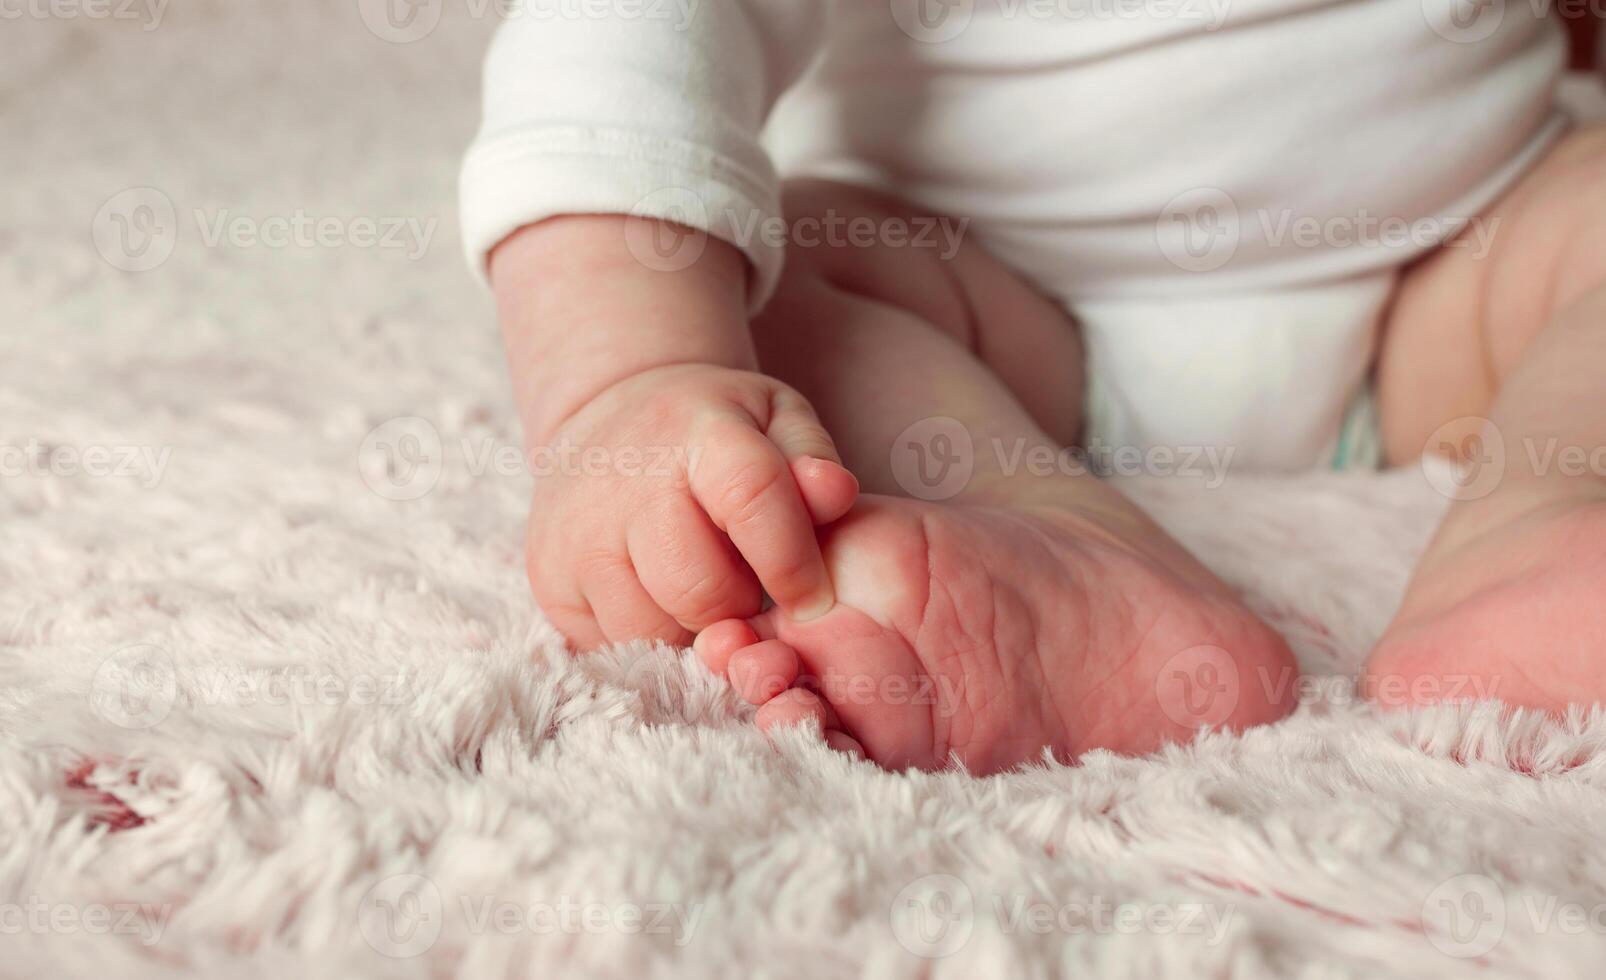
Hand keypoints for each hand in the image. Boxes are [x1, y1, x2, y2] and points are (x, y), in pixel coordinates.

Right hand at [526, 362, 858, 648]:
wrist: (610, 417)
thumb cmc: (714, 428)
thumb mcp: (775, 418)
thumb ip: (813, 459)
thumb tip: (835, 494)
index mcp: (698, 432)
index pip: (751, 499)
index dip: (791, 562)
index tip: (813, 599)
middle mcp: (627, 484)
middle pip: (698, 589)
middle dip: (738, 609)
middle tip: (748, 592)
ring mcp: (576, 535)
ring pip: (650, 632)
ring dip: (690, 632)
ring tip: (702, 594)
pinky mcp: (548, 579)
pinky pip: (609, 647)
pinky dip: (647, 641)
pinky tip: (660, 601)